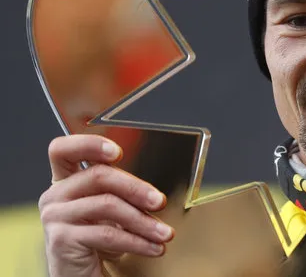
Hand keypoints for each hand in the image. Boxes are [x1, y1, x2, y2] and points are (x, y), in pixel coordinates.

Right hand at [39, 134, 173, 276]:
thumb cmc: (98, 240)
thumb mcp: (110, 210)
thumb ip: (120, 191)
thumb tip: (154, 193)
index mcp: (65, 181)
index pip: (63, 149)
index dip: (89, 144)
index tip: (118, 152)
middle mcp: (55, 195)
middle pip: (98, 175)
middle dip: (136, 188)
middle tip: (160, 201)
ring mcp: (54, 217)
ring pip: (107, 205)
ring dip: (143, 221)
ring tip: (164, 233)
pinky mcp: (61, 239)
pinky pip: (107, 233)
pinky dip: (137, 242)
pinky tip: (153, 248)